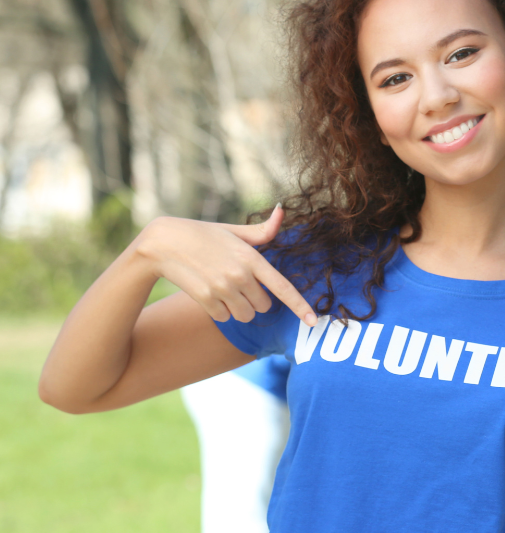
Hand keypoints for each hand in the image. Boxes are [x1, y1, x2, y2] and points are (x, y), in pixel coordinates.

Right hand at [136, 205, 316, 325]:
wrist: (163, 243)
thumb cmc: (203, 234)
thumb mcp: (234, 230)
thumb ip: (262, 231)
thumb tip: (281, 210)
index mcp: (252, 257)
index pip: (282, 287)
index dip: (300, 306)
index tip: (313, 321)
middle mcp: (240, 274)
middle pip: (264, 306)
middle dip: (256, 300)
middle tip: (239, 284)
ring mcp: (222, 288)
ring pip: (245, 315)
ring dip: (239, 308)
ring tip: (224, 289)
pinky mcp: (205, 299)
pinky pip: (224, 318)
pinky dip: (220, 311)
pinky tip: (209, 293)